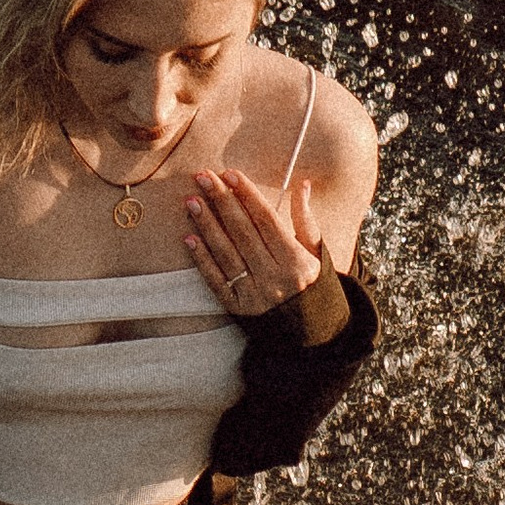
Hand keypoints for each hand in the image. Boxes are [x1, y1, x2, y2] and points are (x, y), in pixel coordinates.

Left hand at [182, 165, 320, 318]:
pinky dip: (202, 259)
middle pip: (243, 232)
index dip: (247, 195)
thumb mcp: (315, 250)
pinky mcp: (238, 308)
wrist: (311, 330)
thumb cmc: (311, 282)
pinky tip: (189, 238)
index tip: (230, 173)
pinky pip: (216, 280)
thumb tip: (302, 184)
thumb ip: (305, 217)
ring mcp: (255, 294)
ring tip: (191, 201)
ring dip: (207, 225)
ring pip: (226, 253)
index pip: (267, 220)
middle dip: (222, 201)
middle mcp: (275, 277)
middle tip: (203, 177)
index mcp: (296, 260)